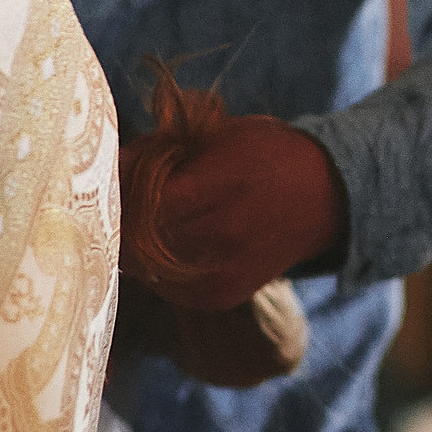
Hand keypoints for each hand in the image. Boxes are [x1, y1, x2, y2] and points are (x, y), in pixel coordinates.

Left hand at [123, 116, 343, 310]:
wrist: (325, 198)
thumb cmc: (266, 155)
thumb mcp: (221, 135)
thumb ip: (164, 150)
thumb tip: (108, 164)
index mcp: (228, 182)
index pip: (150, 203)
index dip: (121, 194)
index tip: (106, 183)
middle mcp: (226, 233)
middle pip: (142, 238)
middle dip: (121, 221)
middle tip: (112, 204)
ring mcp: (223, 271)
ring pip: (146, 267)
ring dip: (134, 246)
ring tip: (139, 222)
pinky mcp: (221, 296)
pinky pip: (166, 286)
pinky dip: (155, 267)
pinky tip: (166, 244)